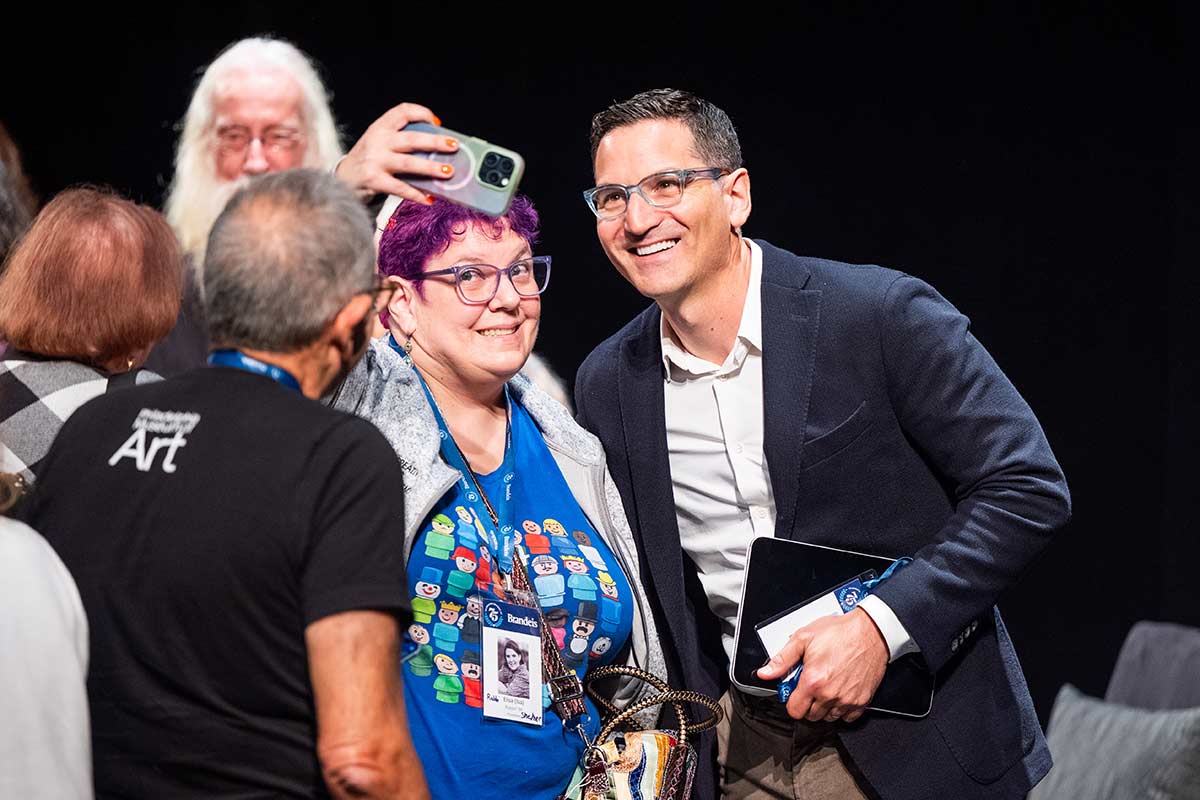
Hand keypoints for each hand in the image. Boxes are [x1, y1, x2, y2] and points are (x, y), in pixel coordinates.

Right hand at [335, 102, 458, 202]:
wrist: (341, 180)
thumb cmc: (368, 161)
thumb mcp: (380, 144)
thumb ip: (401, 143)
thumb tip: (437, 152)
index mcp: (380, 127)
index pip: (402, 111)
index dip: (421, 113)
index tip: (436, 123)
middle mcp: (377, 140)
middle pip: (412, 138)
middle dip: (435, 142)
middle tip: (454, 146)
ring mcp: (375, 160)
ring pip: (409, 163)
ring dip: (431, 167)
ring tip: (448, 172)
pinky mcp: (373, 180)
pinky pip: (400, 187)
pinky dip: (416, 194)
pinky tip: (429, 199)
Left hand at [756, 608, 887, 722]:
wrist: (871, 631)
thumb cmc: (840, 632)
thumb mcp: (804, 638)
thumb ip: (782, 659)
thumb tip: (765, 673)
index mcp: (813, 681)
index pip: (794, 710)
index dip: (791, 701)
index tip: (794, 691)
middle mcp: (830, 694)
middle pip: (811, 716)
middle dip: (807, 703)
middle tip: (810, 685)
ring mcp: (847, 700)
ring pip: (828, 717)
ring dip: (824, 706)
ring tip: (825, 686)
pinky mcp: (862, 701)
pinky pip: (847, 717)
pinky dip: (842, 709)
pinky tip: (839, 692)